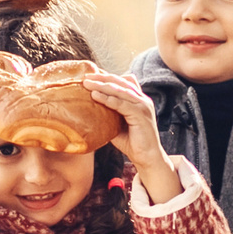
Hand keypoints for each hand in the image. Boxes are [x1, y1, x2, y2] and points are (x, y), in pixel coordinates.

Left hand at [81, 72, 180, 202]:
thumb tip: (90, 107)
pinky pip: (122, 104)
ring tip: (87, 83)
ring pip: (120, 90)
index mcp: (137, 100)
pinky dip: (108, 99)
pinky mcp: (141, 114)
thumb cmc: (131, 142)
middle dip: (102, 78)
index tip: (90, 76)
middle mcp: (141, 99)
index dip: (106, 78)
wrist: (146, 157)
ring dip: (102, 86)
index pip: (121, 82)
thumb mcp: (117, 124)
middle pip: (120, 82)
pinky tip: (96, 96)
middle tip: (85, 76)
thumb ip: (109, 113)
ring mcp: (143, 105)